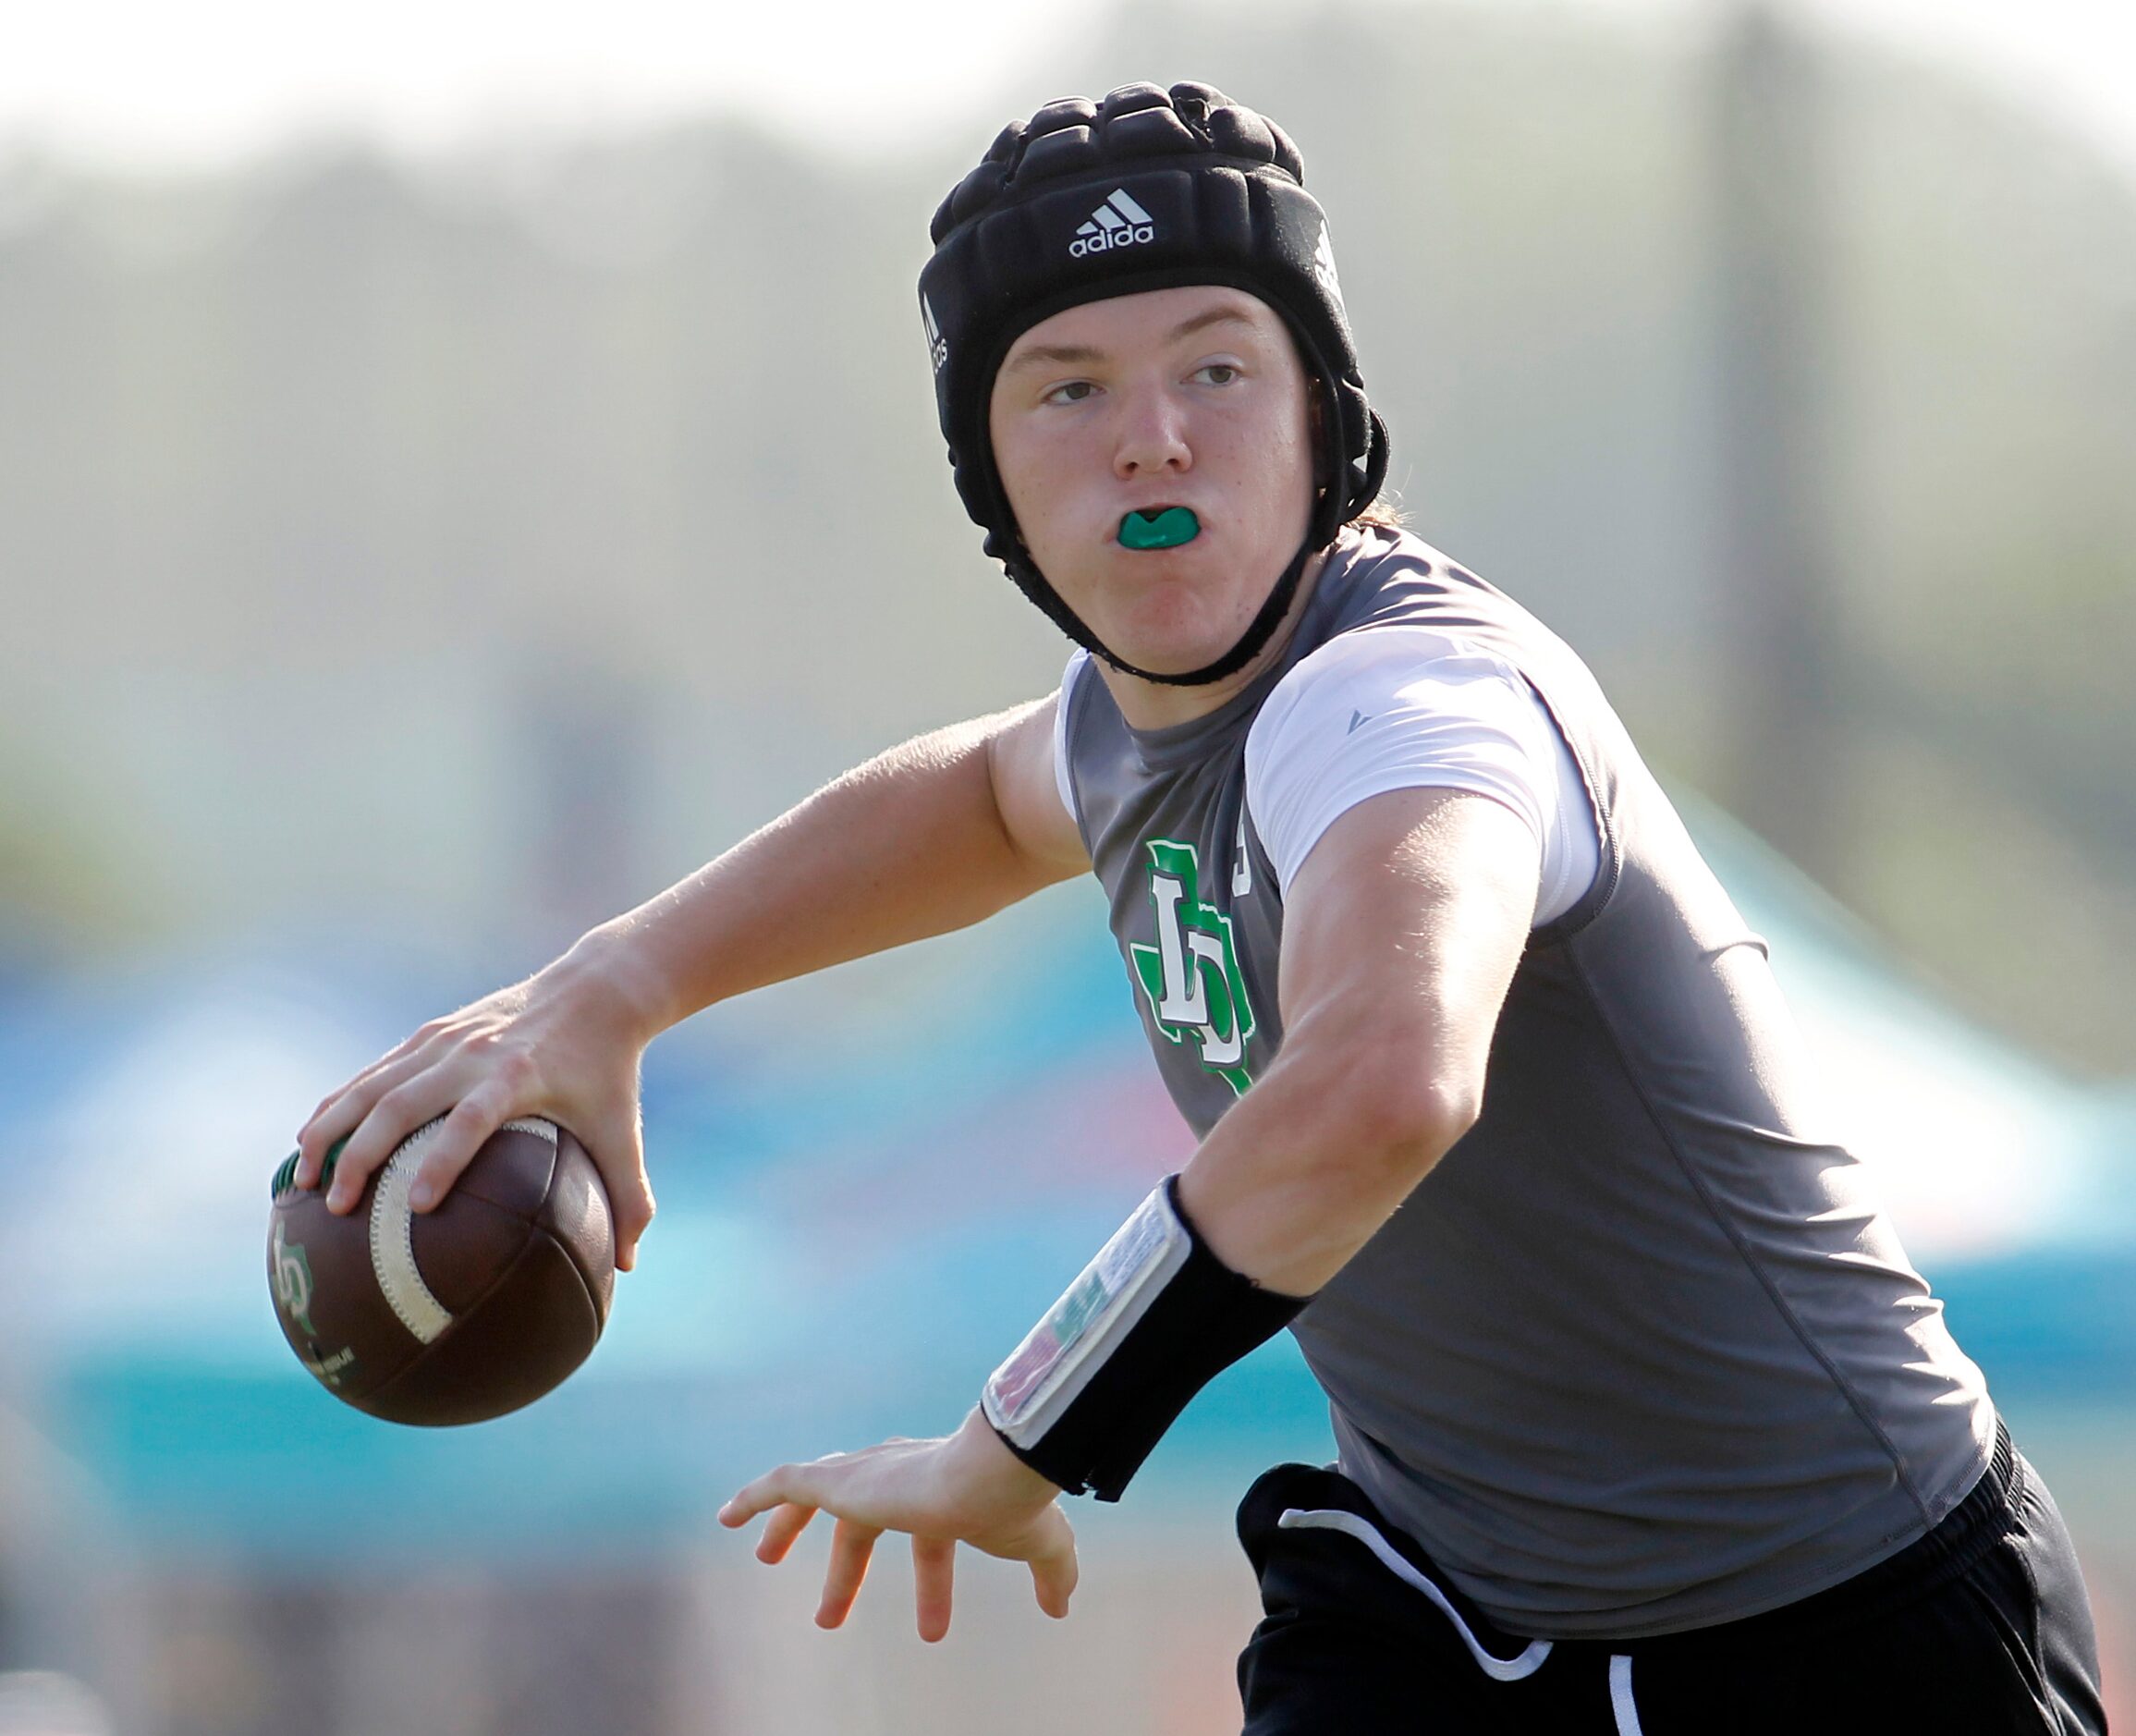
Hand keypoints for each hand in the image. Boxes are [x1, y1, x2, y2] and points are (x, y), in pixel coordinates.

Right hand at [292, 938, 660, 1268]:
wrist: (593, 990)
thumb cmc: (609, 1071)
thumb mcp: (622, 1130)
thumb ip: (630, 1196)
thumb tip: (628, 1266)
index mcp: (518, 1076)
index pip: (472, 1119)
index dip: (444, 1159)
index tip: (417, 1204)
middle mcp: (473, 1055)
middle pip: (403, 1102)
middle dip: (364, 1153)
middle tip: (338, 1207)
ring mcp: (445, 1040)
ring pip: (373, 1084)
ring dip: (333, 1129)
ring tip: (303, 1181)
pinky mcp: (430, 1034)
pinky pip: (374, 1072)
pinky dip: (339, 1103)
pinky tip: (309, 1139)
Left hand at [719, 1409, 1076, 1641]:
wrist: (990, 1477)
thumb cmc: (1013, 1507)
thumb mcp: (1041, 1547)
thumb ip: (1052, 1573)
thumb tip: (1063, 1607)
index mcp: (944, 1492)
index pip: (931, 1543)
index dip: (933, 1590)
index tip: (931, 1634)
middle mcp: (901, 1475)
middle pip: (861, 1527)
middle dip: (845, 1574)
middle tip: (826, 1620)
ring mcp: (868, 1474)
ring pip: (816, 1494)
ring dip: (790, 1530)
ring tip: (764, 1560)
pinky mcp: (840, 1478)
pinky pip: (786, 1481)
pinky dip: (755, 1495)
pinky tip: (726, 1517)